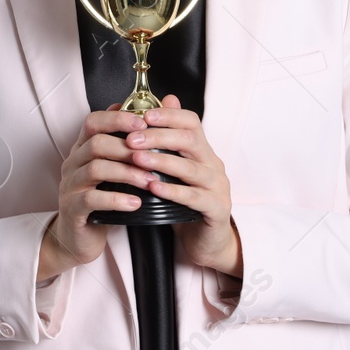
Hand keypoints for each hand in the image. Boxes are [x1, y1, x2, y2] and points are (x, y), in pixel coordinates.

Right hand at [39, 104, 157, 278]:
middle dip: (128, 147)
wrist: (79, 238)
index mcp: (82, 149)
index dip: (117, 118)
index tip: (144, 123)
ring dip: (127, 173)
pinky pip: (92, 199)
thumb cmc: (102, 199)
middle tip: (155, 155)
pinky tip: (136, 203)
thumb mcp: (115, 170)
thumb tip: (153, 122)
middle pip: (96, 143)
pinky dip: (117, 199)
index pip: (93, 121)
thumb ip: (129, 147)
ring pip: (95, 169)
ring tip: (151, 181)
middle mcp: (73, 163)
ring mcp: (70, 186)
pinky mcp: (72, 209)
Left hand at [132, 93, 241, 276]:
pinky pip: (195, 197)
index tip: (143, 116)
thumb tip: (160, 107)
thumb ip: (167, 144)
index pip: (191, 122)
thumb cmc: (187, 203)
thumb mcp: (175, 171)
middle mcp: (213, 164)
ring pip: (191, 168)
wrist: (207, 242)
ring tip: (137, 159)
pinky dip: (173, 191)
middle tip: (132, 139)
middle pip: (190, 140)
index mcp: (203, 151)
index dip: (168, 115)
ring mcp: (218, 187)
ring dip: (162, 161)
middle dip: (158, 136)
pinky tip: (153, 188)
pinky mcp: (217, 209)